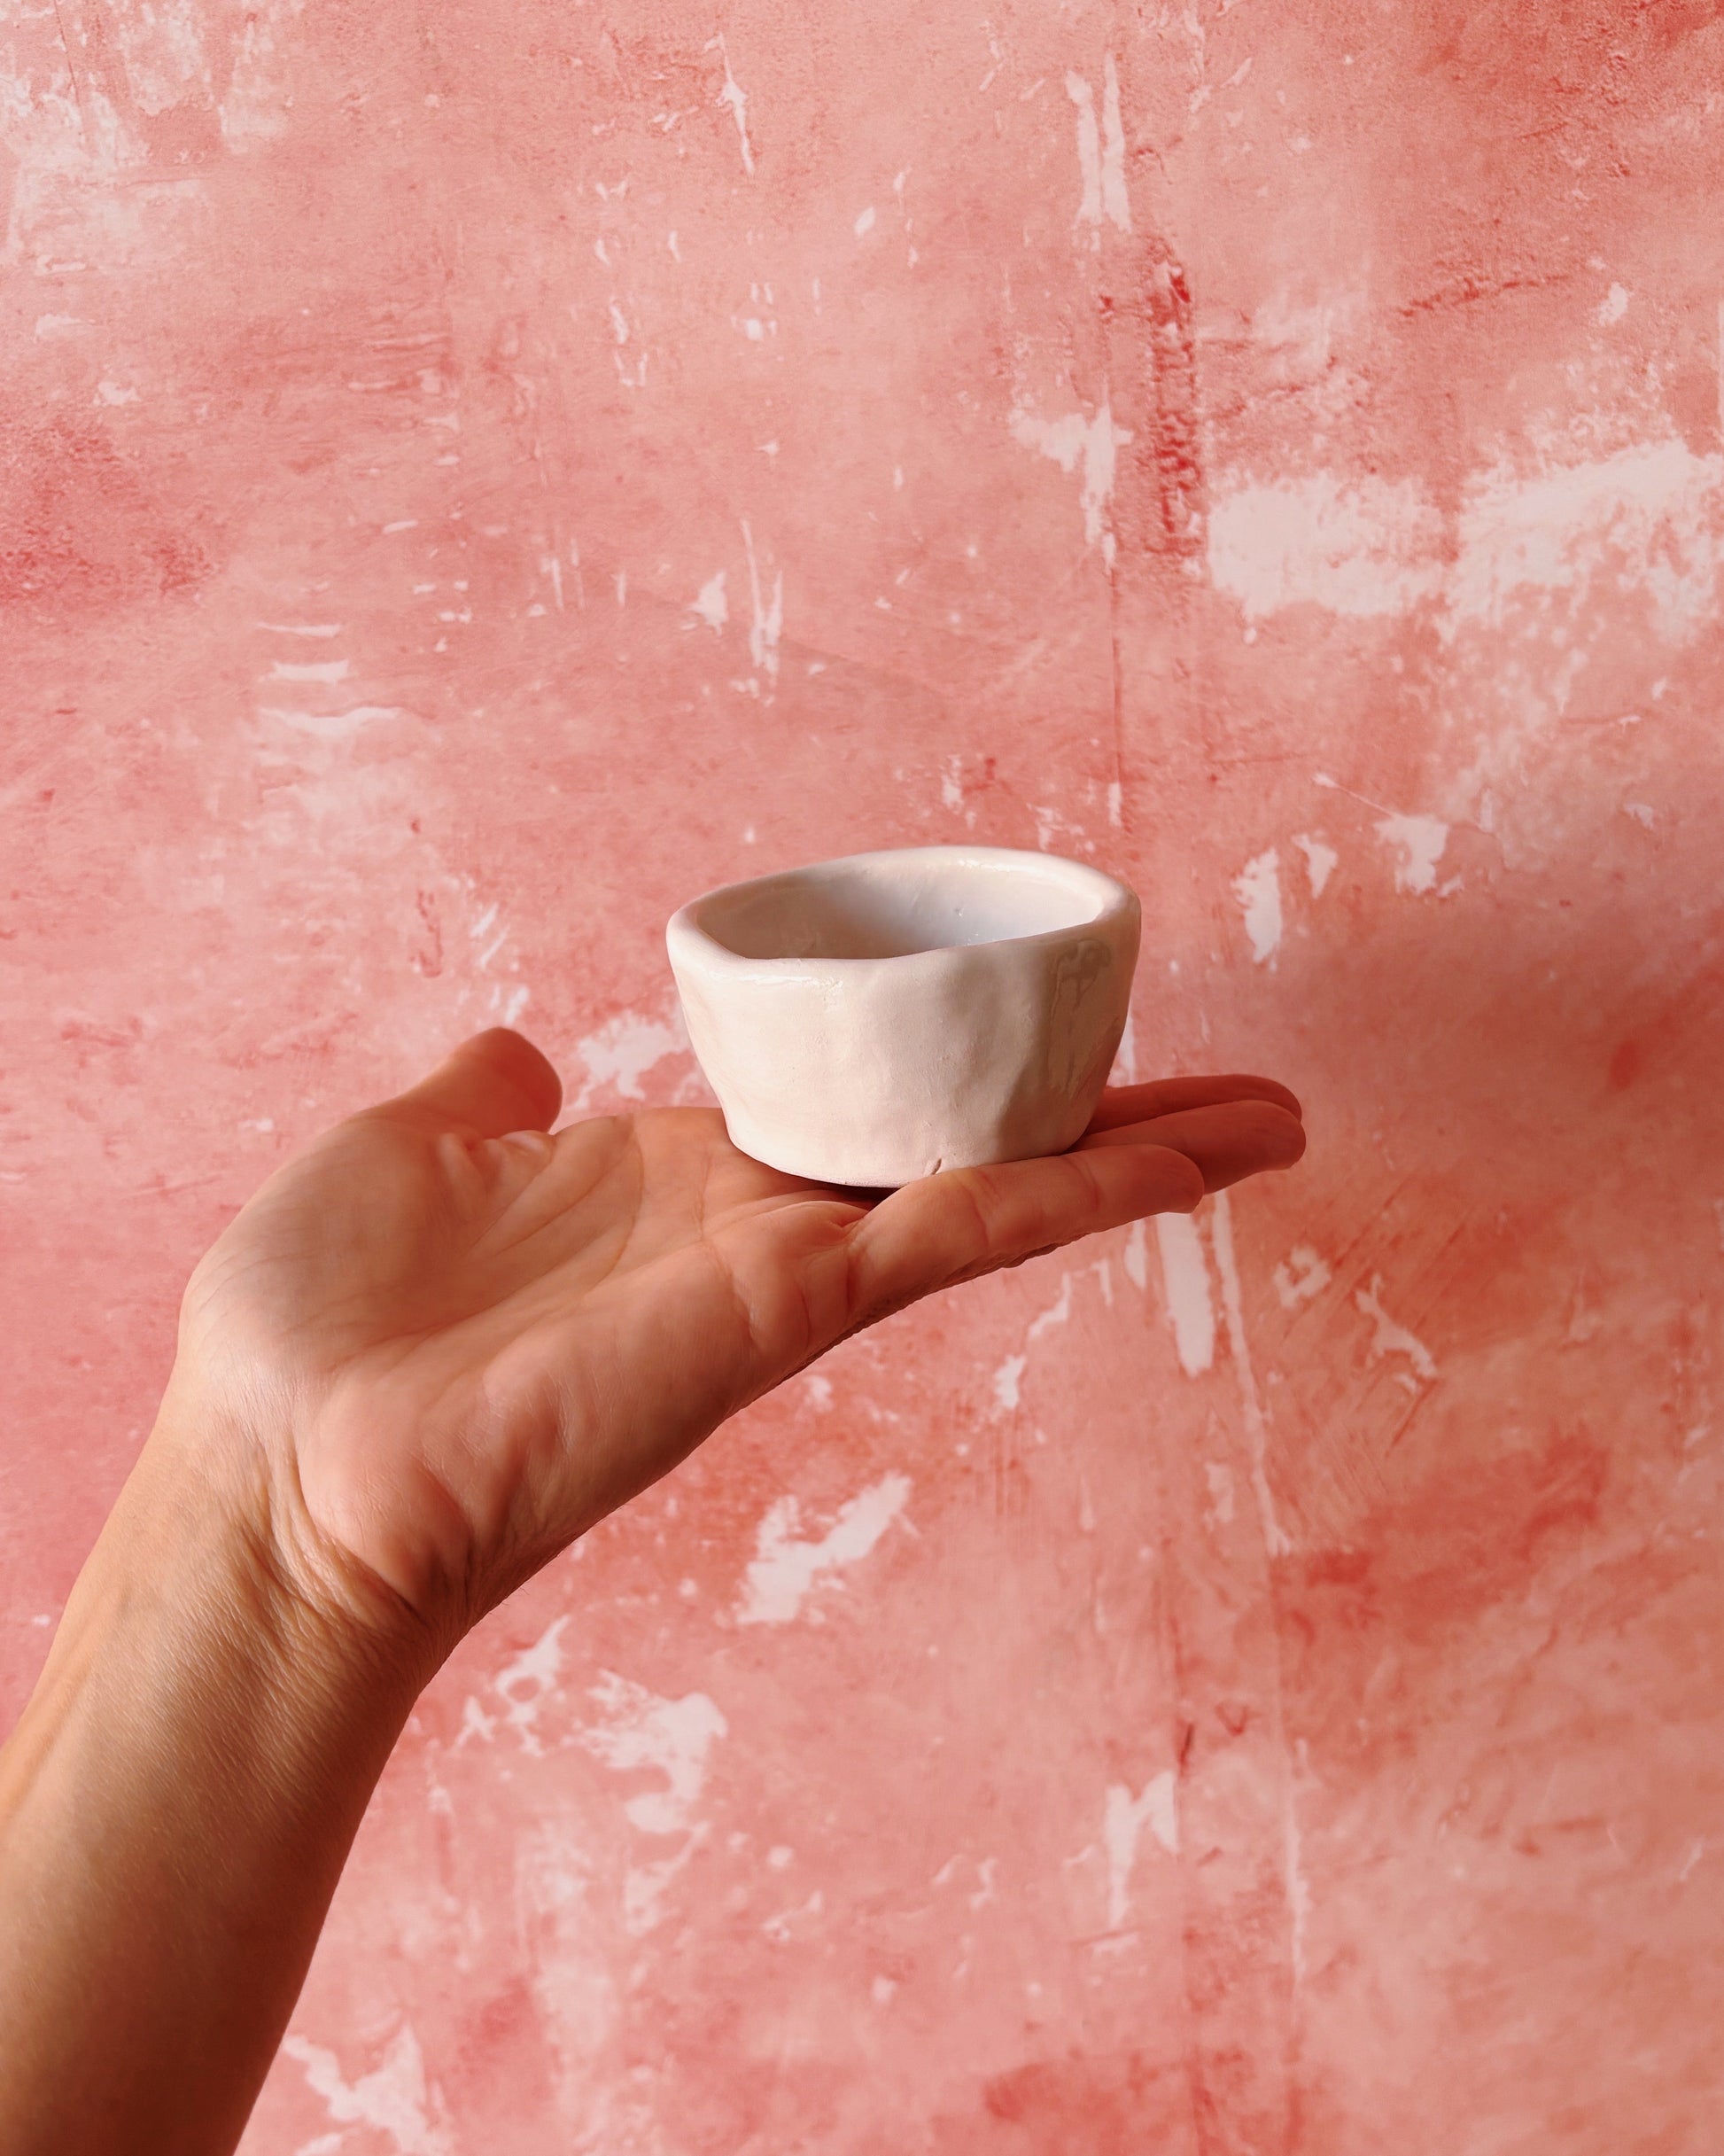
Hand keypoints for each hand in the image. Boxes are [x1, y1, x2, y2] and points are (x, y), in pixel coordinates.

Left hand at [162, 1029, 1303, 1661]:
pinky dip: (1076, 1191)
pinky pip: (959, 1231)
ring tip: (1268, 1122)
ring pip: (999, 1195)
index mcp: (671, 1185)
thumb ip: (476, 1101)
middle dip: (1102, 1129)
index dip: (958, 1080)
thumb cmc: (313, 1329)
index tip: (1041, 1035)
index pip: (853, 1120)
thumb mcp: (402, 1153)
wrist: (282, 1469)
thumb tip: (511, 1052)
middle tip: (1233, 1095)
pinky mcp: (785, 1308)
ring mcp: (784, 1276)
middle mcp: (754, 1234)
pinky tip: (1187, 1155)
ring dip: (1138, 1156)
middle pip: (966, 1159)